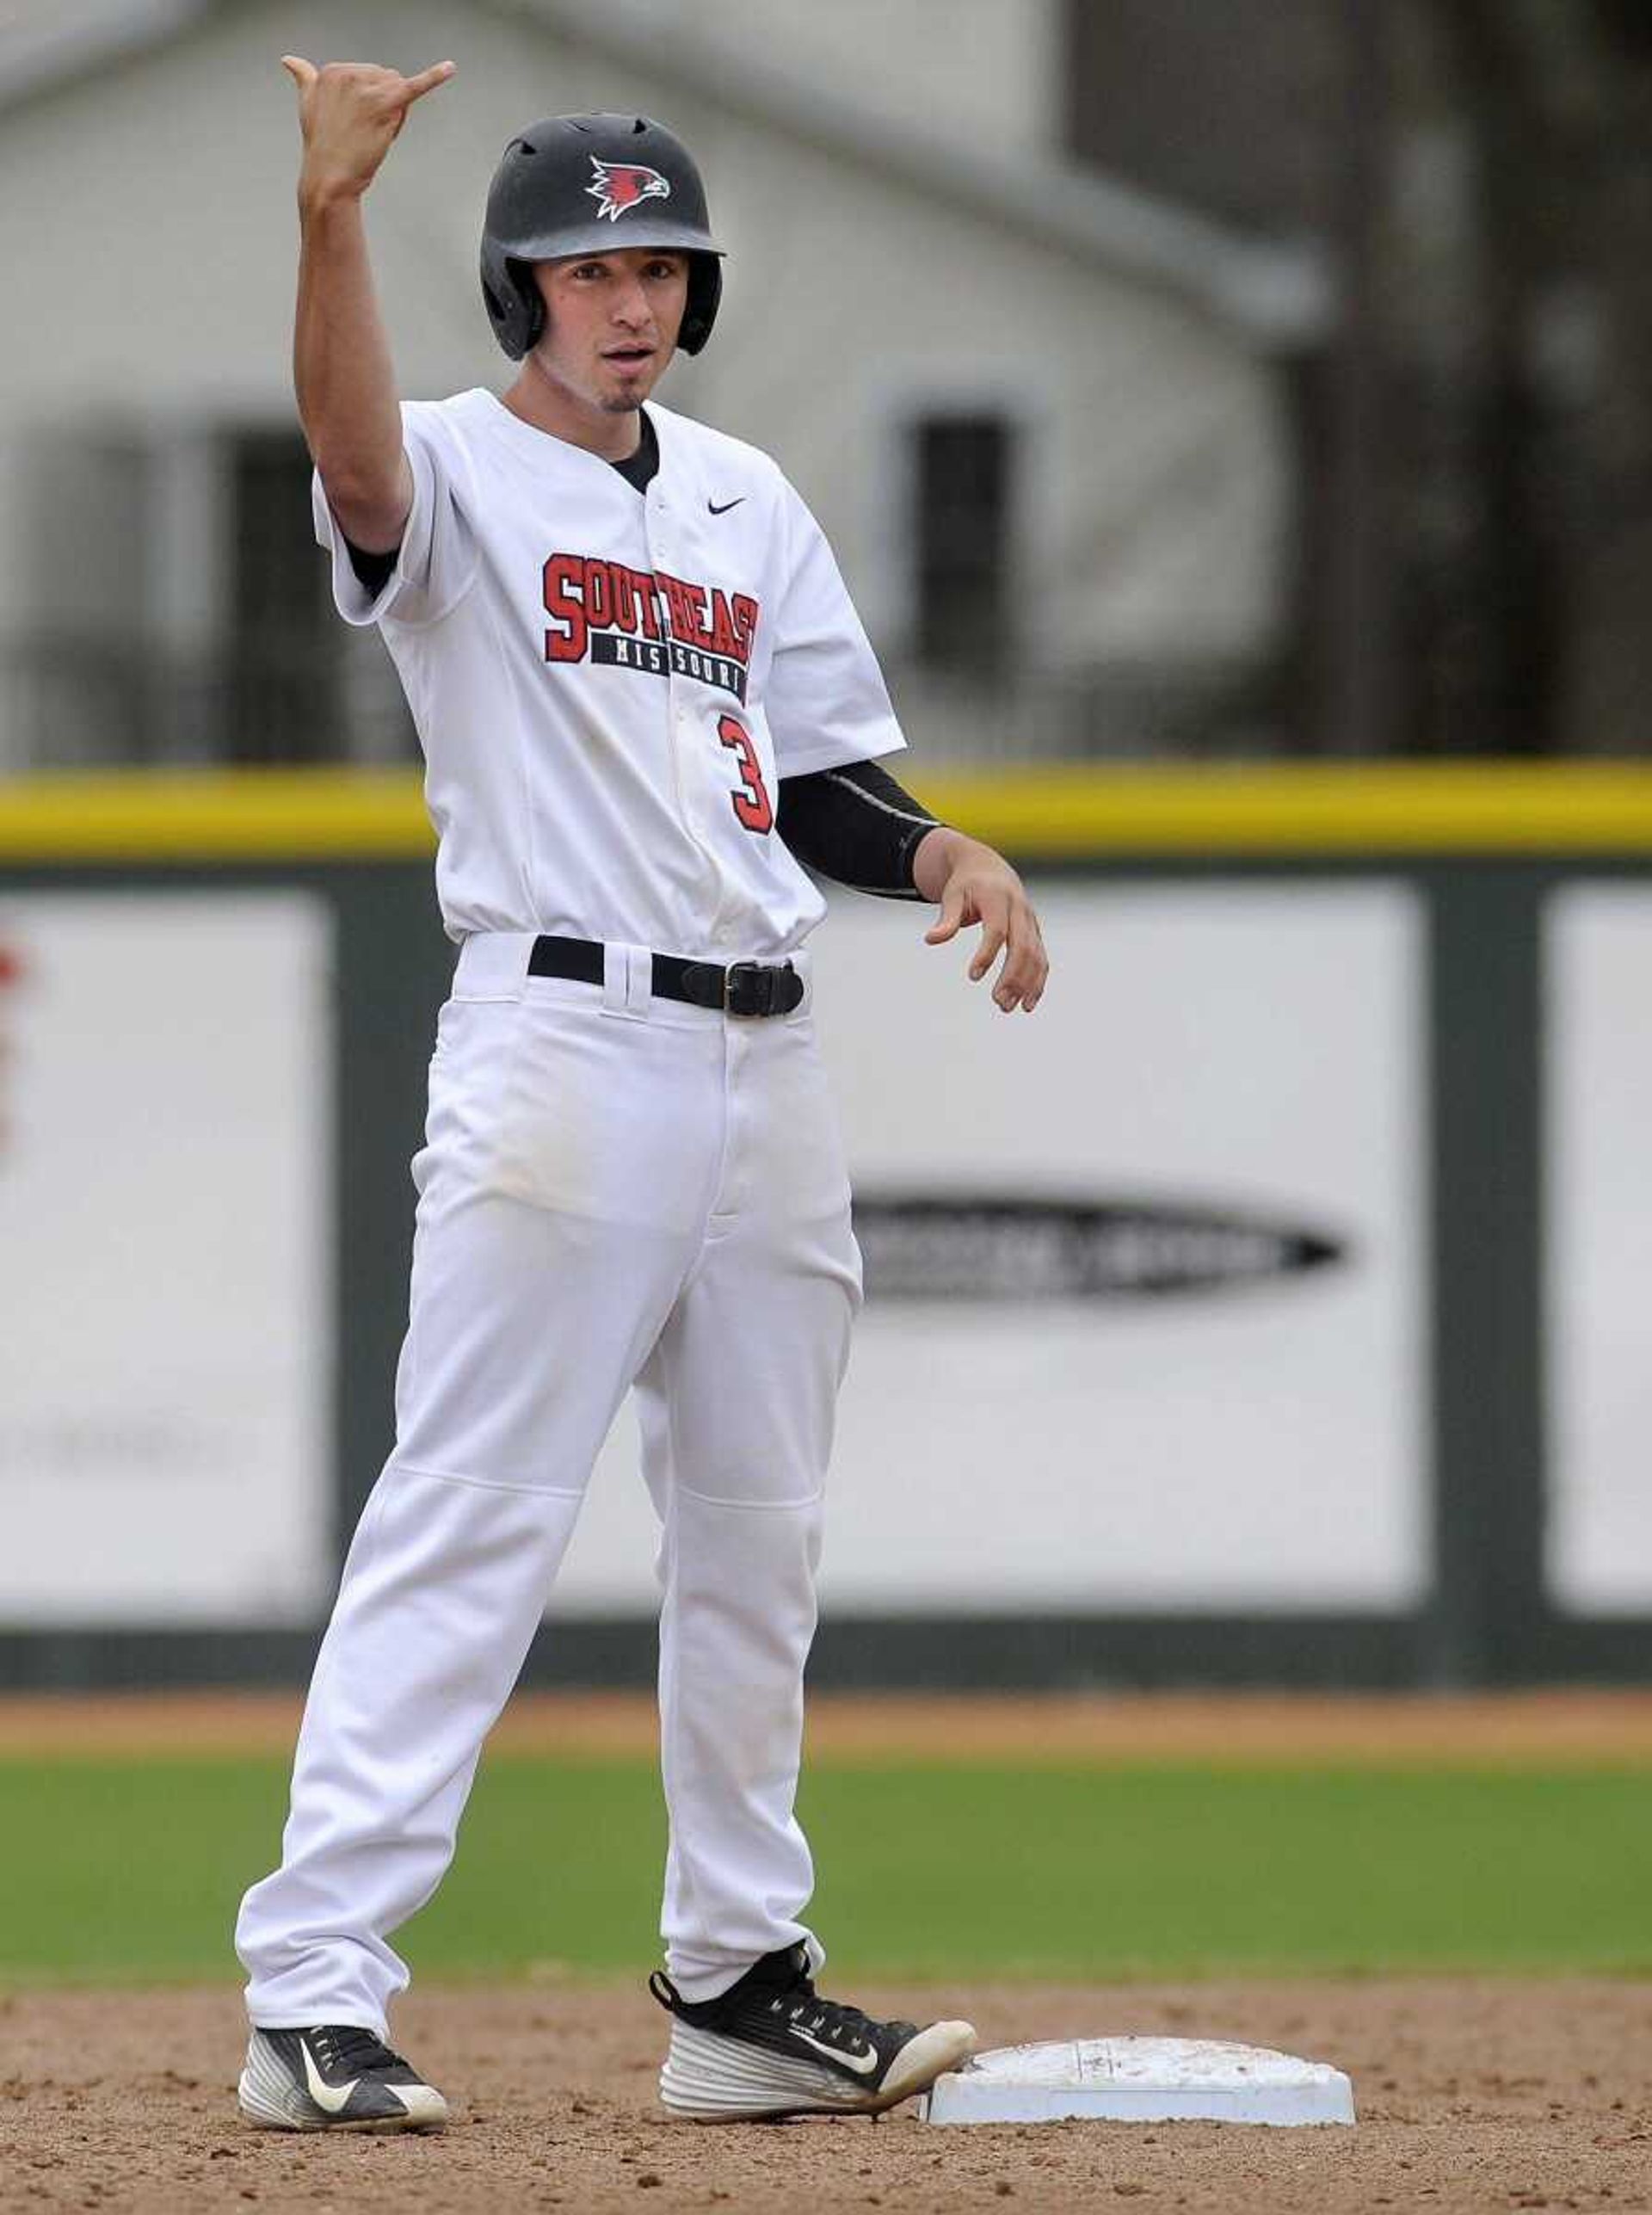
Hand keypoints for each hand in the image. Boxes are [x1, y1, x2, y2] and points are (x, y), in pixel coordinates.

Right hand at [282, 55, 455, 204]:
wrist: (329, 177)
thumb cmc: (322, 147)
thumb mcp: (307, 103)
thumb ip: (304, 77)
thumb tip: (290, 61)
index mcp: (332, 70)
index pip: (369, 76)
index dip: (369, 100)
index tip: (355, 120)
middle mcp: (350, 74)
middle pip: (388, 80)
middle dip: (385, 104)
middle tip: (365, 130)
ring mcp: (368, 88)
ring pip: (400, 90)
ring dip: (395, 112)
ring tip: (373, 133)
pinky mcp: (386, 104)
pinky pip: (415, 86)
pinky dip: (435, 76)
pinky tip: (449, 69)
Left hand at [916, 829, 1048, 1012]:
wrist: (989, 868)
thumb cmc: (966, 885)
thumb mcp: (952, 896)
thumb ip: (946, 919)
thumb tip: (931, 939)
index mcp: (998, 898)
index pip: (997, 930)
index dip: (986, 954)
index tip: (972, 976)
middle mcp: (1019, 910)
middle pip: (1022, 946)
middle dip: (1012, 976)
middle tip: (998, 1003)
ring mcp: (1030, 921)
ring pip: (1035, 955)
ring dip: (1026, 984)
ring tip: (1008, 1007)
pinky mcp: (1034, 932)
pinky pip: (1041, 958)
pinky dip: (1037, 981)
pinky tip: (1028, 1003)